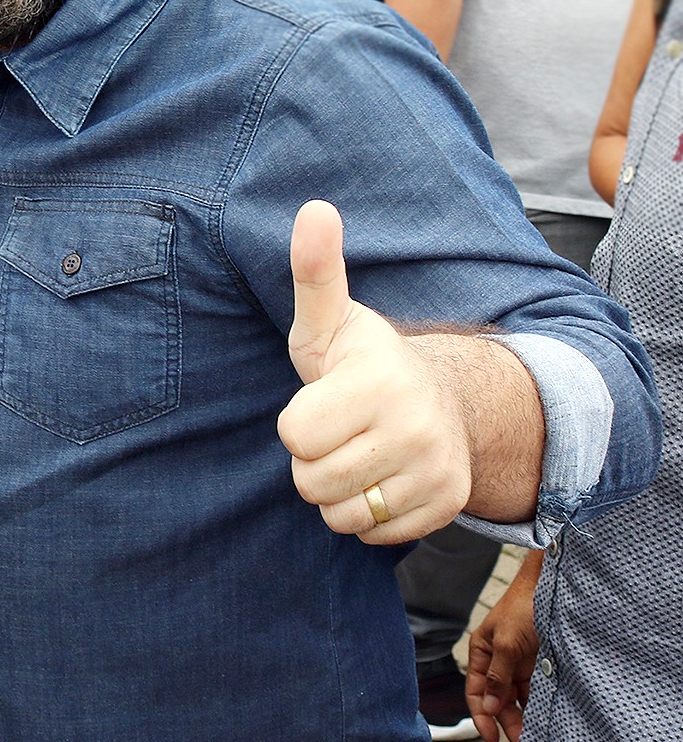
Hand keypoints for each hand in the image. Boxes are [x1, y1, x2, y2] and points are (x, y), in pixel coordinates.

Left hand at [277, 200, 471, 542]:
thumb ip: (315, 271)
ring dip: (337, 490)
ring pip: (340, 513)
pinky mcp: (447, 504)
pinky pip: (371, 533)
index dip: (297, 421)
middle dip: (312, 459)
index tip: (323, 399)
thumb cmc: (364, 360)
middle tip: (340, 429)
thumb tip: (314, 208)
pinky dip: (367, 513)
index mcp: (379, 382)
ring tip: (358, 451)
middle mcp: (415, 428)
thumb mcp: (332, 319)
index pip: (295, 435)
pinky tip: (382, 476)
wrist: (444, 397)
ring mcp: (436, 470)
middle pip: (311, 481)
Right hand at [466, 553, 540, 741]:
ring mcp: (519, 663)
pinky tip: (544, 718)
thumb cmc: (523, 609)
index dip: (480, 714)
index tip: (490, 738)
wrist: (552, 590)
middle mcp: (498, 660)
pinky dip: (537, 705)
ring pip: (517, 698)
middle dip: (506, 720)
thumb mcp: (506, 642)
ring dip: (523, 716)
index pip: (475, 690)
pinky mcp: (539, 665)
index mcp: (482, 651)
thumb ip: (497, 675)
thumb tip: (487, 706)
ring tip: (534, 736)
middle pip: (497, 698)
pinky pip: (535, 691)